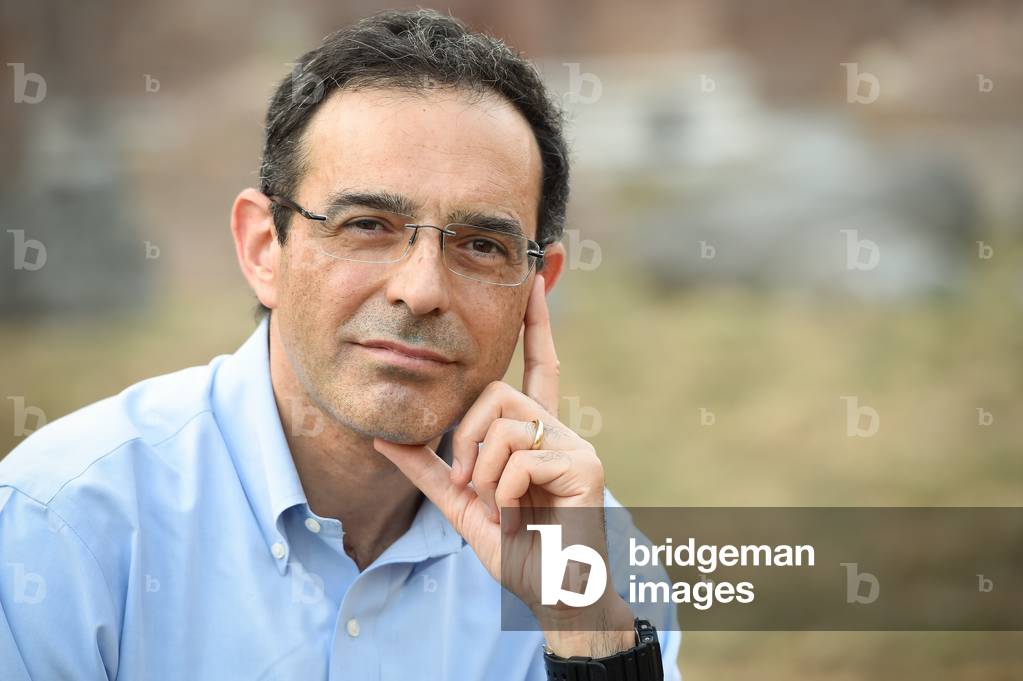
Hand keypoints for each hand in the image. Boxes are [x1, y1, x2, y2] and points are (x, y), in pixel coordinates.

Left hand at [373, 274, 632, 651]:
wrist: (552, 592)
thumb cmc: (516, 550)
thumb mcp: (462, 503)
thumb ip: (428, 469)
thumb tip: (382, 438)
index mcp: (535, 433)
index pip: (538, 366)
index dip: (536, 325)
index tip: (535, 283)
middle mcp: (558, 429)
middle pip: (495, 394)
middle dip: (465, 438)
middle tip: (470, 483)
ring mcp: (575, 446)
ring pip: (504, 425)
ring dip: (484, 473)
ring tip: (497, 507)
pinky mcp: (585, 466)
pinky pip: (520, 458)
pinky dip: (504, 494)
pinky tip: (518, 518)